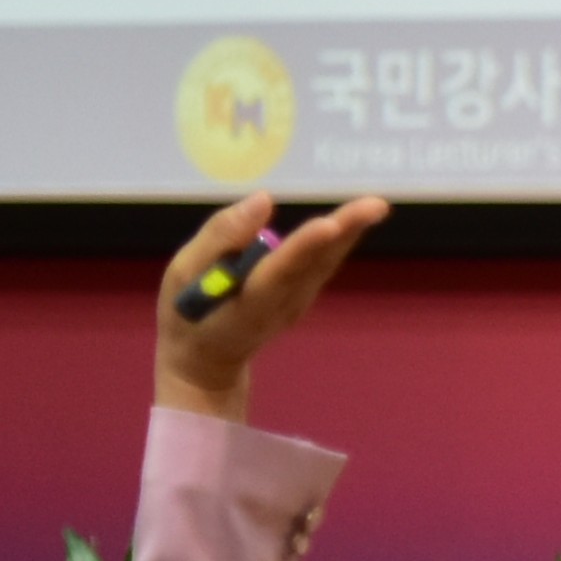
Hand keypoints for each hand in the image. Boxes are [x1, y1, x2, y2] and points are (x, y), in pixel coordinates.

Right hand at [155, 193, 387, 423]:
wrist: (205, 360)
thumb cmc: (188, 312)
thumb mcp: (184, 274)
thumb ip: (220, 238)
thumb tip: (263, 200)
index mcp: (248, 303)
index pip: (279, 273)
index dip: (303, 249)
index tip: (329, 225)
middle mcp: (282, 305)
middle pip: (314, 264)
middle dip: (345, 234)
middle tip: (376, 206)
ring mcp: (297, 303)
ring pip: (326, 264)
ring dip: (351, 235)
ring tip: (376, 207)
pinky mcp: (302, 295)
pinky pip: (324, 263)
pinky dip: (341, 241)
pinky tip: (357, 218)